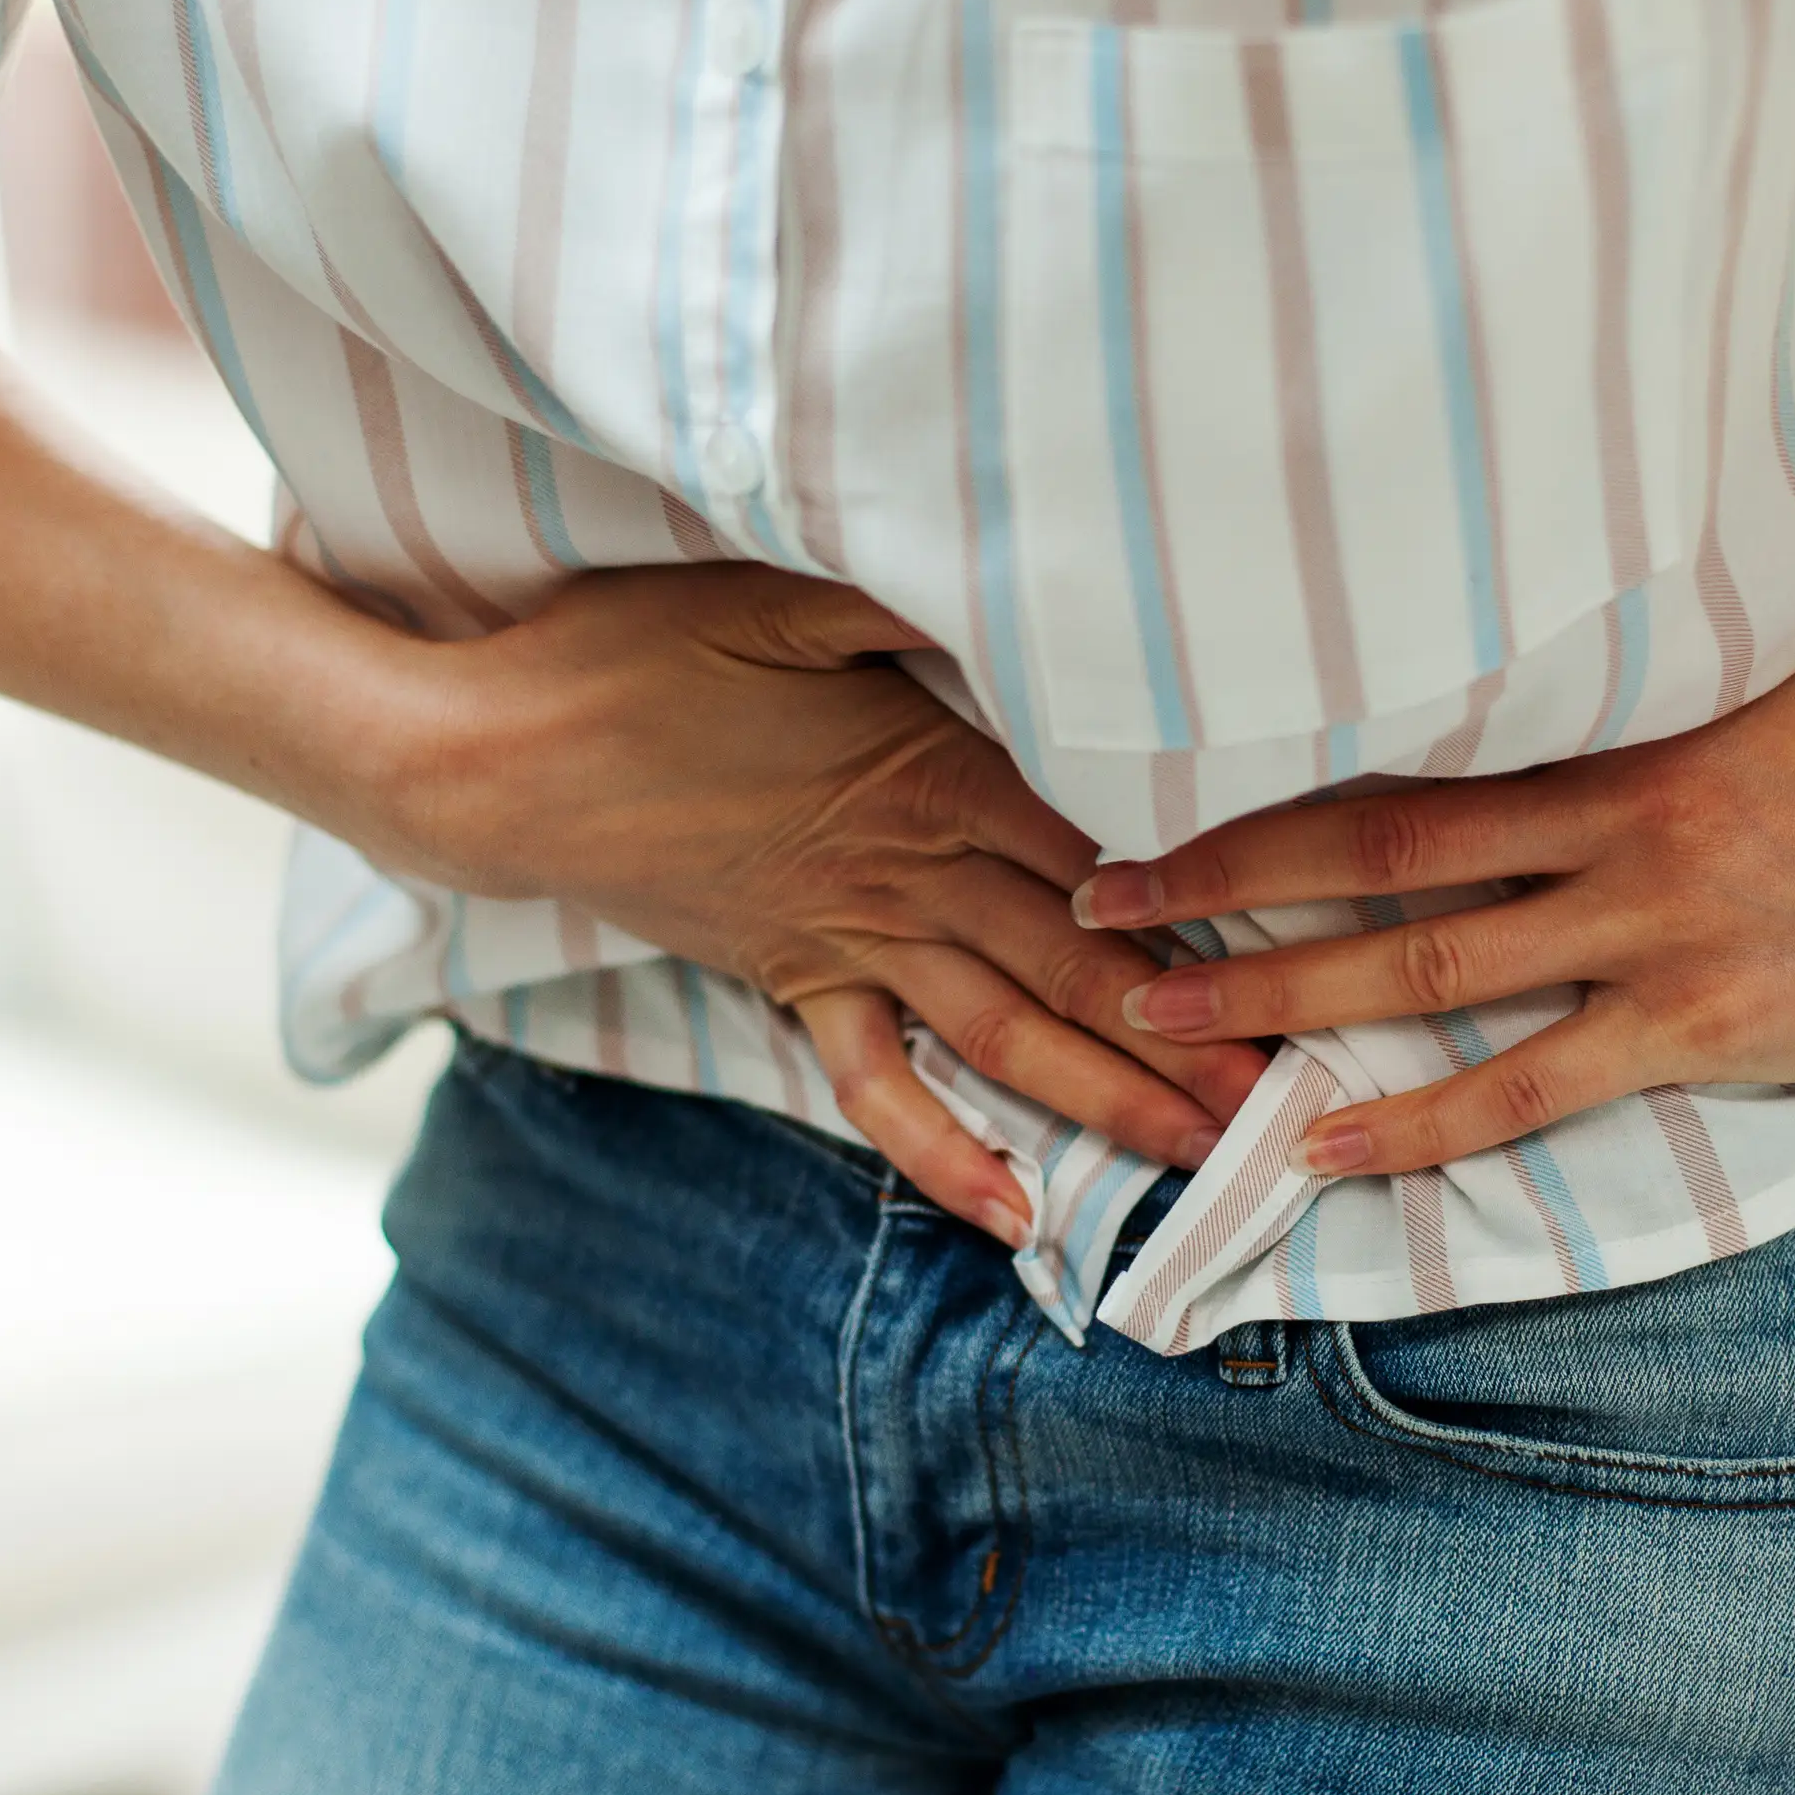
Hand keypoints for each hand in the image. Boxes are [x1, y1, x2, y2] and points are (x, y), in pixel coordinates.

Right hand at [396, 565, 1266, 1235]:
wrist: (492, 760)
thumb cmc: (630, 651)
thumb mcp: (780, 589)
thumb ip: (910, 594)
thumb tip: (1028, 576)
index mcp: (933, 770)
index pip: (1104, 848)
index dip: (1210, 900)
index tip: (1303, 942)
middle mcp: (908, 872)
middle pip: (1083, 965)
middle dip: (1197, 1035)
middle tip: (1297, 1100)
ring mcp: (850, 940)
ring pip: (1008, 1037)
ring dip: (1110, 1102)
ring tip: (1206, 1160)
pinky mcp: (792, 980)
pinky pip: (881, 1089)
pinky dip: (948, 1155)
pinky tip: (1016, 1218)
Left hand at [1068, 577, 1794, 1176]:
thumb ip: (1734, 556)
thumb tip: (1690, 442)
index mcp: (1628, 714)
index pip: (1408, 737)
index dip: (1273, 765)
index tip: (1156, 776)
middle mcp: (1618, 820)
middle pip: (1373, 855)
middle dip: (1218, 889)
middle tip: (1091, 909)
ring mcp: (1656, 929)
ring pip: (1425, 975)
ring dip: (1278, 1007)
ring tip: (1154, 1029)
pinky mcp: (1701, 1027)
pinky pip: (1526, 1087)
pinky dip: (1413, 1129)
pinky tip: (1317, 1153)